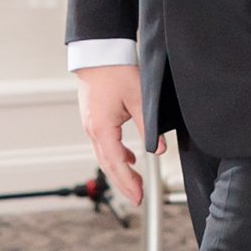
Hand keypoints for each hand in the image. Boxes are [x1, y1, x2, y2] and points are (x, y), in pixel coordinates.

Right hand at [77, 62, 145, 209]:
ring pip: (105, 156)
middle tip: (138, 198)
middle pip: (108, 164)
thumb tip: (159, 149)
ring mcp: (91, 124)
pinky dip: (117, 155)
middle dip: (123, 183)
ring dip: (120, 171)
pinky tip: (130, 158)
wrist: (99, 52)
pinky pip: (104, 144)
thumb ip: (149, 127)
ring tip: (135, 183)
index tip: (138, 197)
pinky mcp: (94, 118)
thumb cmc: (116, 71)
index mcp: (102, 128)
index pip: (116, 164)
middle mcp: (93, 130)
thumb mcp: (138, 99)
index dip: (128, 183)